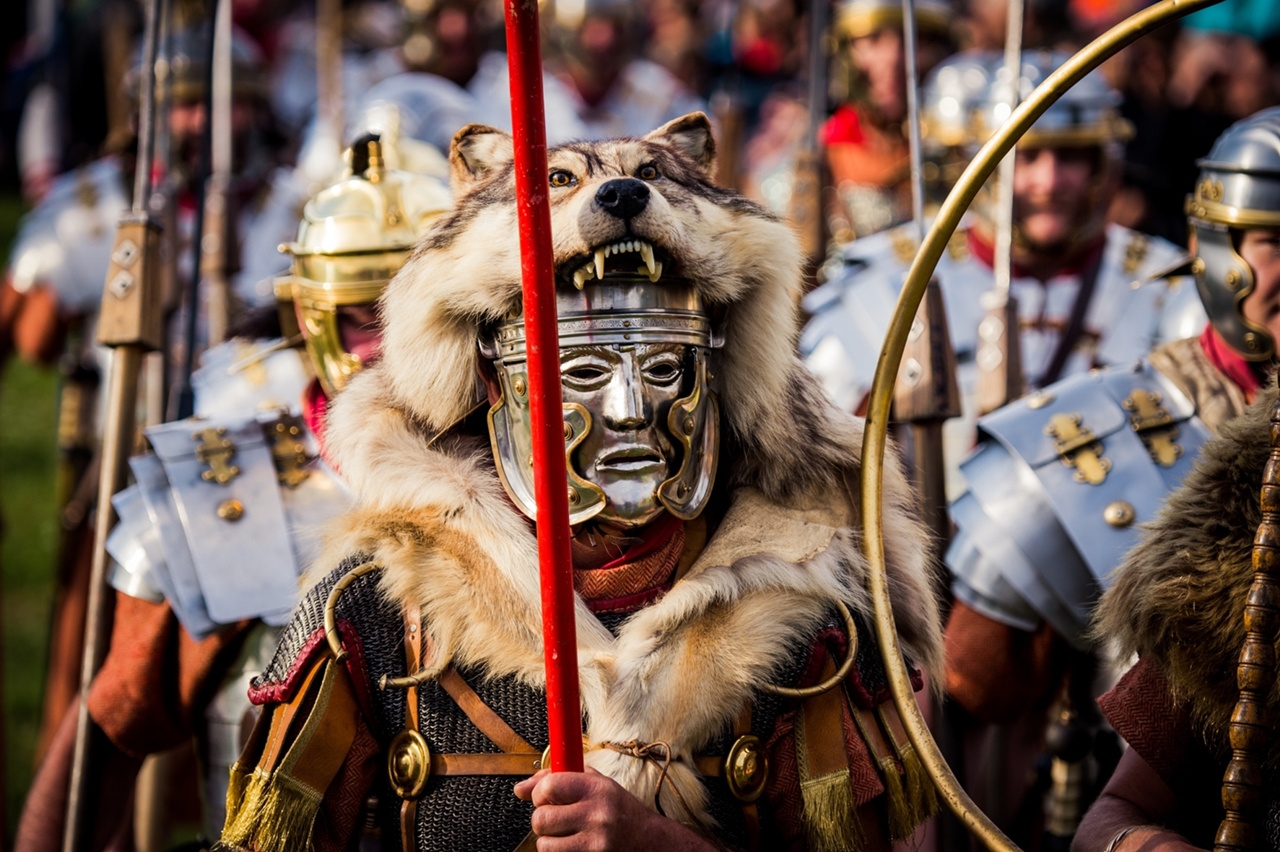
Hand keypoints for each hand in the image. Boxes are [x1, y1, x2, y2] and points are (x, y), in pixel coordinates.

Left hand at [514, 768, 717, 851]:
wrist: (649, 842)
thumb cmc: (619, 810)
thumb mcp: (596, 784)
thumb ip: (558, 780)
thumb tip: (520, 789)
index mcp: (597, 789)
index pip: (549, 787)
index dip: (540, 793)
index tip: (548, 797)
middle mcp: (598, 816)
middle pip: (541, 819)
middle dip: (543, 820)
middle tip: (556, 819)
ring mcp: (595, 844)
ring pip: (544, 845)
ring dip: (550, 841)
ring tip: (567, 836)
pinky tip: (574, 847)